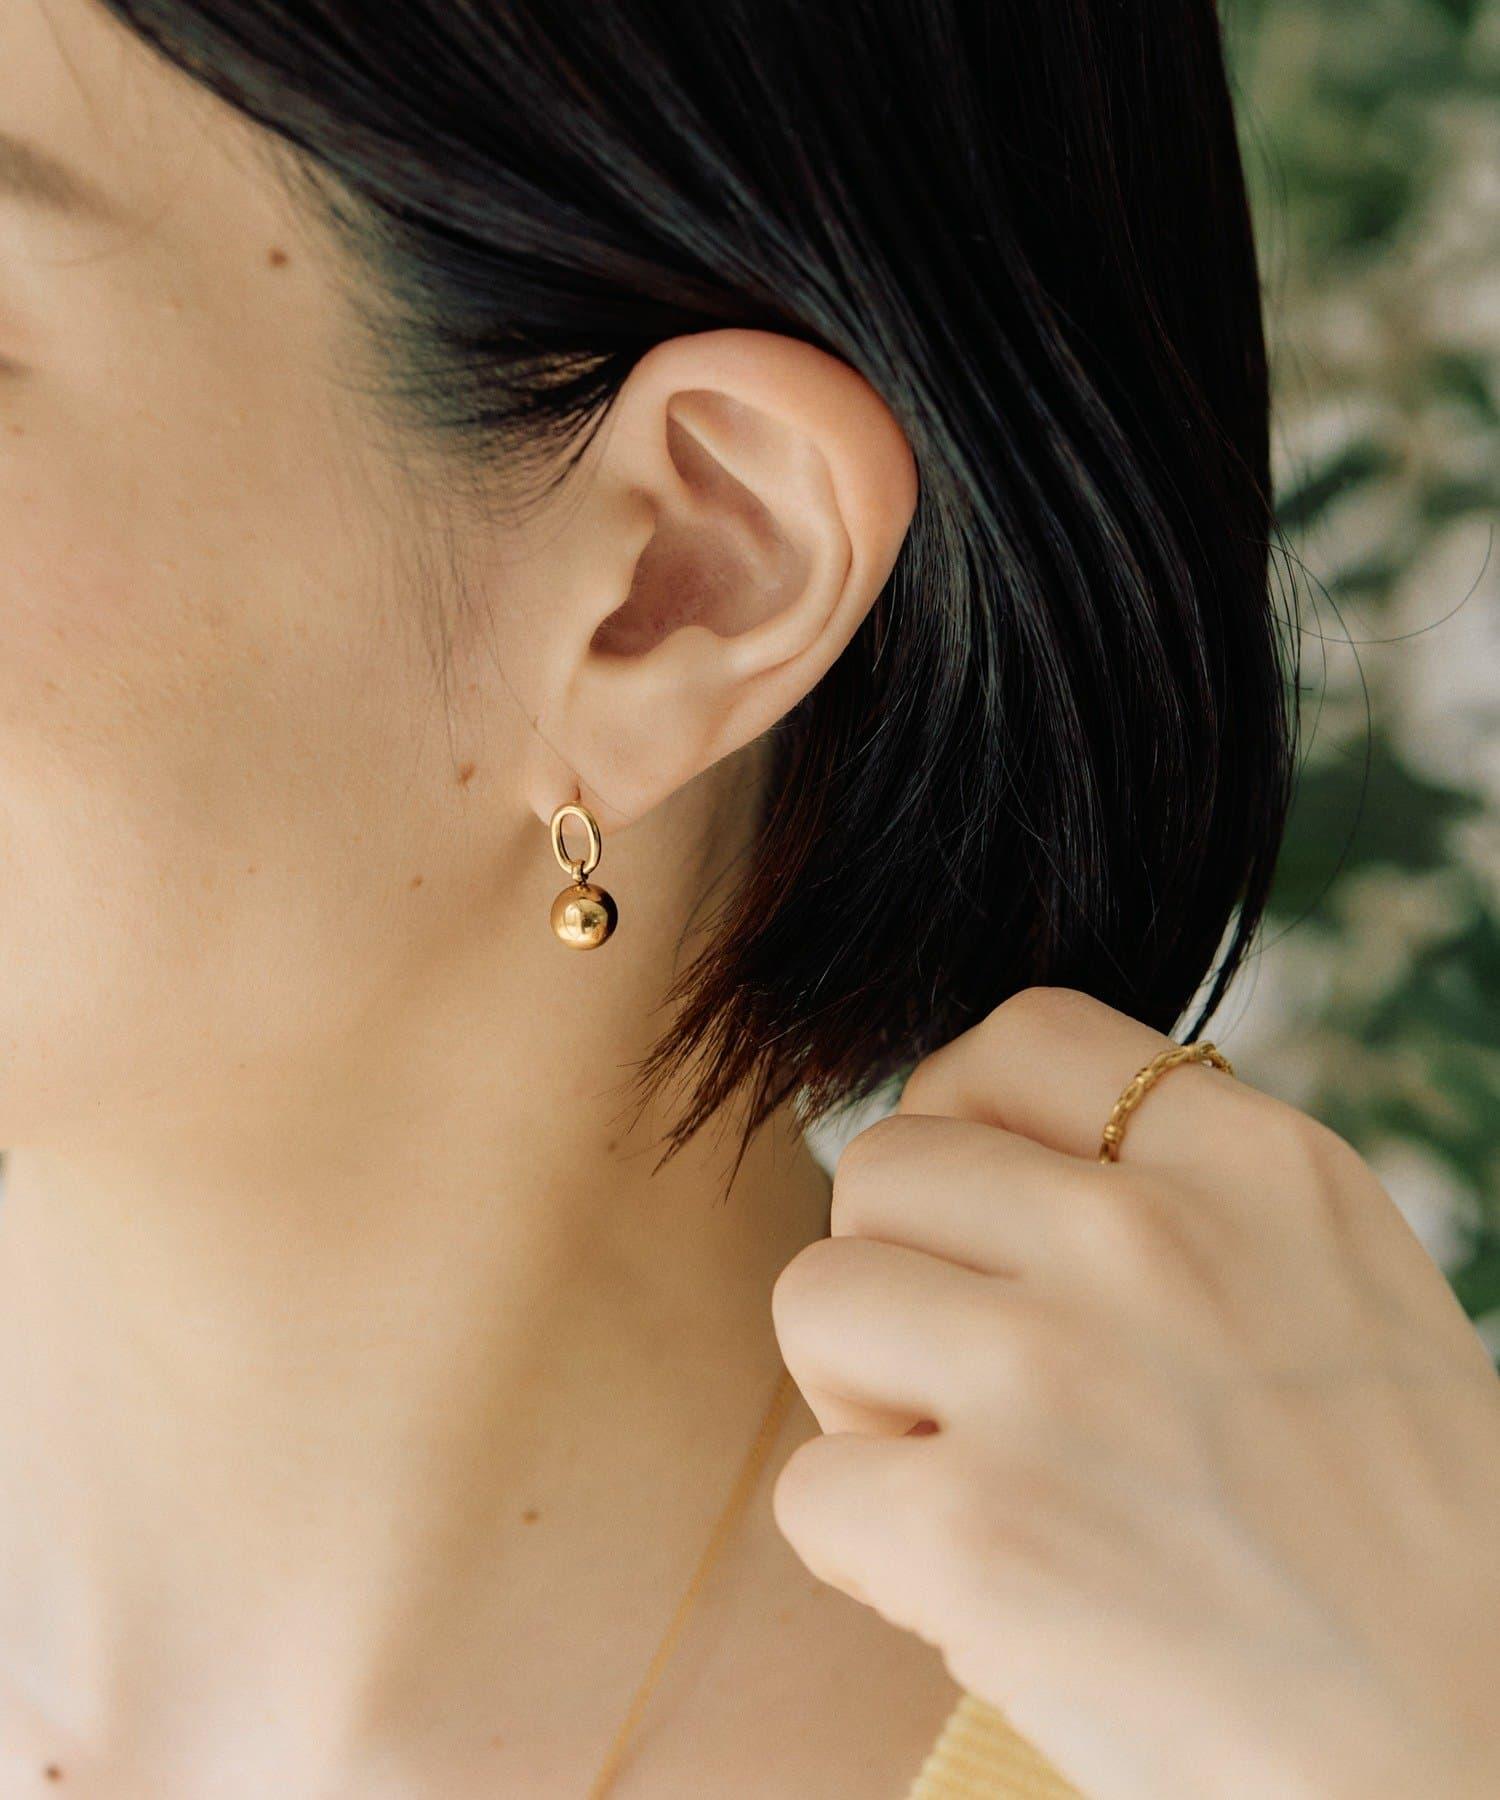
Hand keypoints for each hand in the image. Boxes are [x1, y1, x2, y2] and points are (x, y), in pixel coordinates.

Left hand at [770, 987, 1499, 1799]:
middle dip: (900, 1270)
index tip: (974, 1213)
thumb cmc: (1400, 1534)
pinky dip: (865, 1550)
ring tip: (968, 1471)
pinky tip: (972, 1586)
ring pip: (816, 1298)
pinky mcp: (983, 1532)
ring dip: (863, 1396)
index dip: (959, 1116)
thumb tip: (972, 1161)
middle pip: (883, 1164)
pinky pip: (811, 1489)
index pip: (1022, 1035)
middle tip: (974, 1378)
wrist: (1476, 1760)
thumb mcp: (1335, 1285)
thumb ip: (1176, 1196)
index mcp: (1260, 1162)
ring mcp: (1058, 1374)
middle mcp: (1152, 1237)